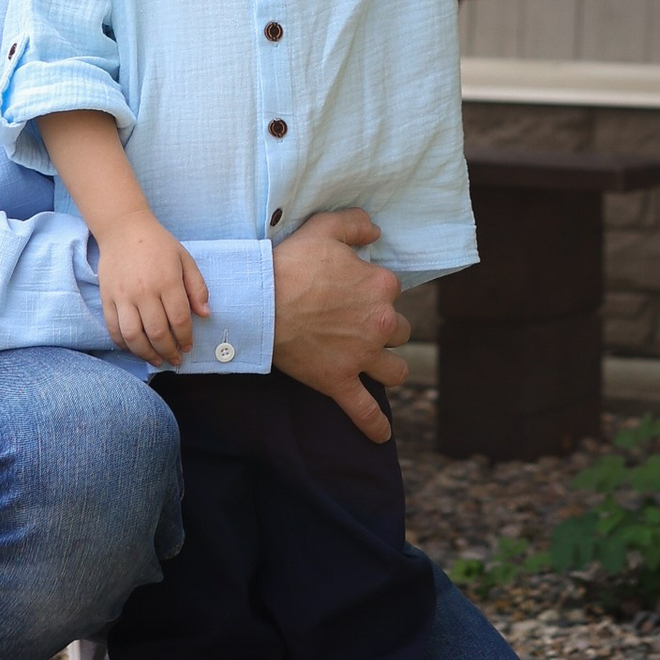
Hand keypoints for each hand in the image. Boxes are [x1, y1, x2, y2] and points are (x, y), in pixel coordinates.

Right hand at [99, 217, 208, 363]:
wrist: (123, 229)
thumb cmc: (158, 244)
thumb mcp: (185, 259)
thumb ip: (197, 287)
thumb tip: (204, 314)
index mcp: (167, 281)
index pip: (179, 320)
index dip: (185, 338)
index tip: (188, 346)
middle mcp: (144, 291)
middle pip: (157, 332)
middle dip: (168, 351)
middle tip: (175, 359)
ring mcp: (123, 296)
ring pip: (133, 336)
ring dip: (146, 354)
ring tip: (156, 360)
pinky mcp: (107, 298)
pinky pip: (113, 328)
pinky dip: (123, 344)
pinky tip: (134, 348)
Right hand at [272, 207, 408, 439]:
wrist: (261, 301)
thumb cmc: (291, 263)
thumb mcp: (324, 228)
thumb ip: (355, 224)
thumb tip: (377, 231)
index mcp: (381, 286)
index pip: (391, 290)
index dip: (372, 292)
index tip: (351, 292)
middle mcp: (380, 323)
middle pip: (398, 331)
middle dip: (384, 329)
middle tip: (359, 327)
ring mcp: (362, 356)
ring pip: (394, 370)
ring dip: (388, 368)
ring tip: (378, 367)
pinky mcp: (340, 381)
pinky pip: (365, 411)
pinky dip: (375, 426)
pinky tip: (381, 435)